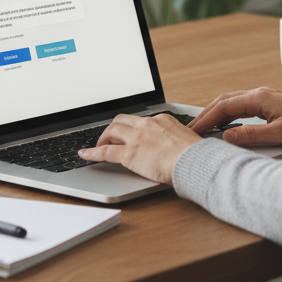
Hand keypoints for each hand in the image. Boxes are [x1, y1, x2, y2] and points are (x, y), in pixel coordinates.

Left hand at [77, 113, 200, 184]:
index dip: (131, 127)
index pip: (140, 120)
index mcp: (162, 119)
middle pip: (121, 120)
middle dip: (113, 128)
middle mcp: (147, 124)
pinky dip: (92, 153)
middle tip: (109, 137)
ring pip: (111, 131)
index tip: (129, 132)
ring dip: (103, 137)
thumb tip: (179, 147)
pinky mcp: (129, 154)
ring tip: (98, 145)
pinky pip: (105, 151)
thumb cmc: (196, 155)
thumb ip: (177, 140)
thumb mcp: (188, 140)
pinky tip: (85, 155)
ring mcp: (137, 138)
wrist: (195, 161)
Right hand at [189, 87, 281, 146]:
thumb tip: (226, 137)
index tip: (192, 131)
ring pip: (232, 102)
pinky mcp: (270, 103)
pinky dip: (228, 113)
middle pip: (224, 101)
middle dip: (206, 114)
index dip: (205, 119)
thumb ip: (251, 136)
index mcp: (259, 98)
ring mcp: (264, 97)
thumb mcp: (279, 135)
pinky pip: (241, 105)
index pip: (223, 107)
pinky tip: (226, 123)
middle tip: (191, 129)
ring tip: (203, 127)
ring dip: (216, 113)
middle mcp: (259, 94)